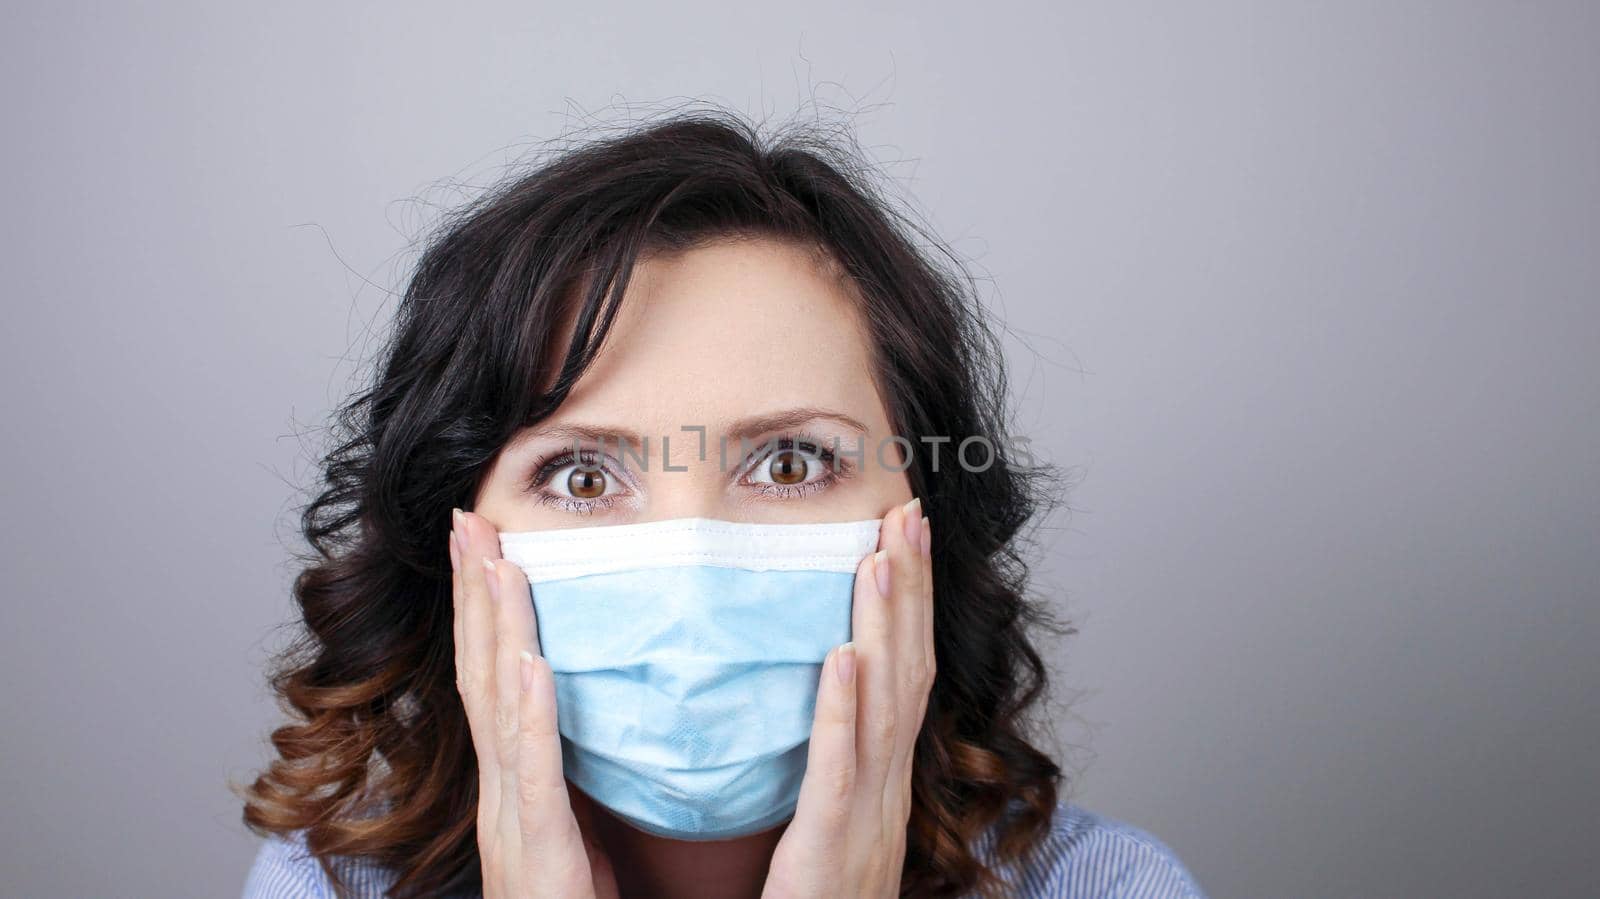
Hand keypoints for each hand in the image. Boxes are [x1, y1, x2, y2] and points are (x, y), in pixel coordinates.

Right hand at [450, 509, 619, 898]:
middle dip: (473, 593)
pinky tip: (529, 660)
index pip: (495, 676)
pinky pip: (533, 772)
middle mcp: (501, 793)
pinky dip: (528, 712)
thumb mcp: (573, 835)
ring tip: (493, 560)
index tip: (486, 541)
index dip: (486, 608)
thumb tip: (584, 717)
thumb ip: (570, 779)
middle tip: (467, 518)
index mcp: (515, 785)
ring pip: (498, 706)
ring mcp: (512, 821)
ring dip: (494, 627)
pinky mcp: (539, 851)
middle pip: (482, 672)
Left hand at [762, 498, 935, 898]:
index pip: (906, 671)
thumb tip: (831, 687)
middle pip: (908, 670)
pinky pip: (841, 768)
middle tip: (906, 515)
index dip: (911, 601)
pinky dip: (844, 709)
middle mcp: (891, 785)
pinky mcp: (834, 842)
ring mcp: (871, 813)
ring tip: (878, 558)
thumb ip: (839, 759)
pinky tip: (842, 658)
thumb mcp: (840, 819)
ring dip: (885, 627)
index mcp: (888, 774)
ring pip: (884, 705)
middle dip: (910, 590)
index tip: (905, 535)